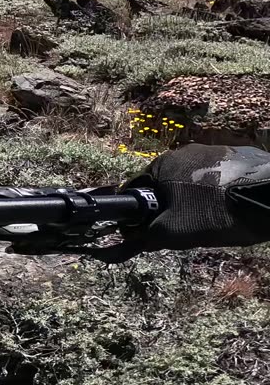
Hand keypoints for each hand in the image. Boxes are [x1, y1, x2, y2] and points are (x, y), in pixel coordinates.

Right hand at [124, 143, 269, 249]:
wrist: (269, 198)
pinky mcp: (240, 154)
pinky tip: (231, 204)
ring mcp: (214, 149)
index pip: (136, 186)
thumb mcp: (175, 232)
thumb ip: (147, 235)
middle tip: (183, 225)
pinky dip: (220, 188)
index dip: (139, 209)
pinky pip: (220, 173)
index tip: (146, 226)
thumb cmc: (215, 213)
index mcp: (162, 164)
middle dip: (170, 201)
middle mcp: (184, 150)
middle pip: (167, 181)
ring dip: (196, 193)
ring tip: (212, 216)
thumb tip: (132, 238)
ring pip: (195, 177)